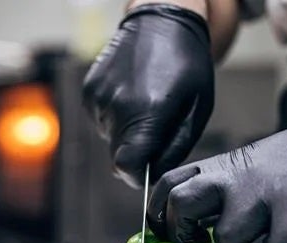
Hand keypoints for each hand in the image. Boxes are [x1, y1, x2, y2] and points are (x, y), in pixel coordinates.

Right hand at [83, 3, 213, 187]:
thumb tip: (155, 174)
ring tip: (145, 103)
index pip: (128, 166)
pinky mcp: (89, 91)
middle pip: (118, 155)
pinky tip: (131, 94)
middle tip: (156, 129)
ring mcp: (99, 98)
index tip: (148, 172)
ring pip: (110, 138)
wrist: (161, 21)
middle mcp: (118, 107)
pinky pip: (101, 120)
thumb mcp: (198, 108)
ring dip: (126, 131)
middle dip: (137, 152)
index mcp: (149, 112)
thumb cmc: (187, 63)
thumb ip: (176, 146)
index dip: (138, 176)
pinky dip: (115, 116)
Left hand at [148, 102, 286, 242]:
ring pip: (224, 238)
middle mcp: (235, 178)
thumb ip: (221, 190)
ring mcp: (265, 197)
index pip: (167, 183)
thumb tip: (196, 231)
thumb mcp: (248, 164)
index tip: (167, 231)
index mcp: (221, 165)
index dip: (158, 212)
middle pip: (180, 204)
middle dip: (181, 233)